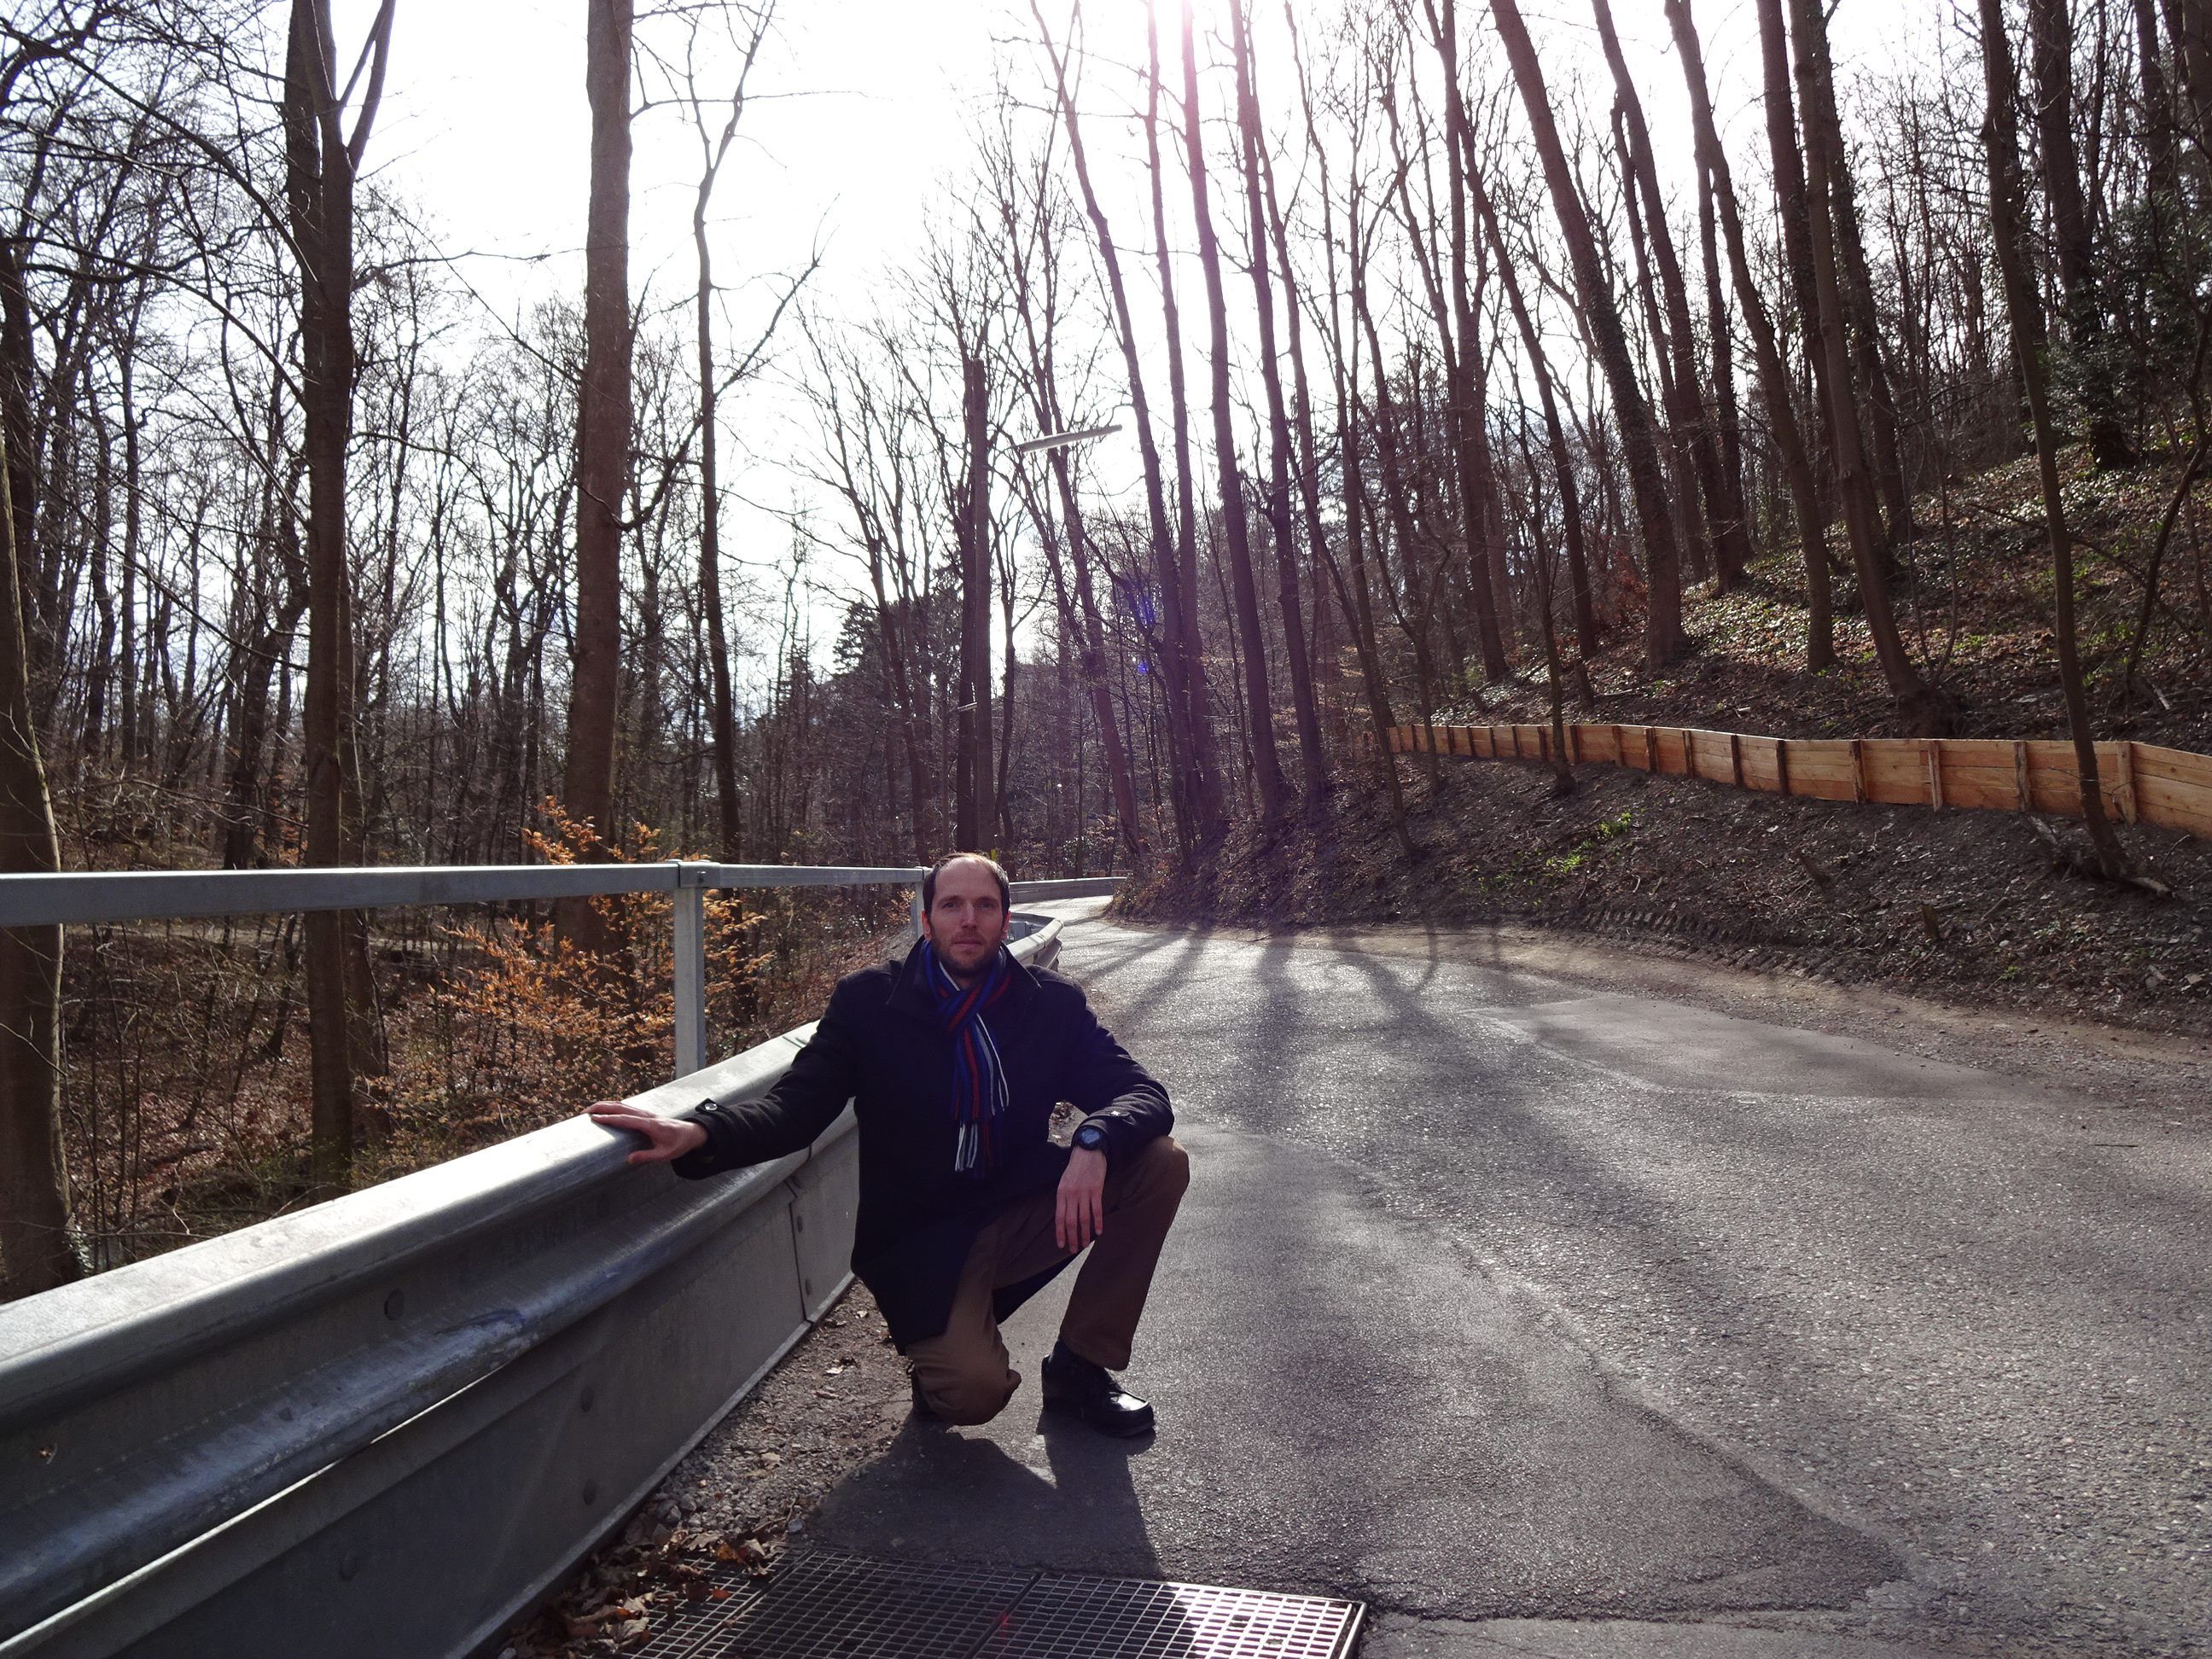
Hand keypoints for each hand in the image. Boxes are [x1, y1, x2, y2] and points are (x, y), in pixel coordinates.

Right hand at [588, 1101, 707, 1165]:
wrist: (691, 1133)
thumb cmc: (679, 1144)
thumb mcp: (665, 1155)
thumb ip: (647, 1157)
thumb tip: (628, 1159)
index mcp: (650, 1124)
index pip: (626, 1120)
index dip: (610, 1118)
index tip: (595, 1119)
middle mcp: (646, 1116)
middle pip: (621, 1107)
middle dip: (602, 1107)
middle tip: (585, 1112)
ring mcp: (645, 1113)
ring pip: (623, 1105)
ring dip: (606, 1105)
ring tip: (590, 1110)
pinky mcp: (645, 1115)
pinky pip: (627, 1108)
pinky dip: (614, 1107)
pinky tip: (605, 1110)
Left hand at [1056, 1146, 1107, 1252]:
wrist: (1088, 1151)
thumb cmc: (1075, 1168)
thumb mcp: (1064, 1182)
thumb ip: (1063, 1199)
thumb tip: (1064, 1218)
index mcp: (1061, 1193)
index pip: (1059, 1218)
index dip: (1060, 1233)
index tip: (1061, 1245)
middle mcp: (1071, 1194)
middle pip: (1071, 1221)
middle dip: (1072, 1237)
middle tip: (1074, 1249)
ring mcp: (1084, 1193)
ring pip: (1084, 1218)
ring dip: (1085, 1234)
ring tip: (1085, 1244)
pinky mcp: (1096, 1190)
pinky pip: (1097, 1210)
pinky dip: (1098, 1222)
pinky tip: (1099, 1232)